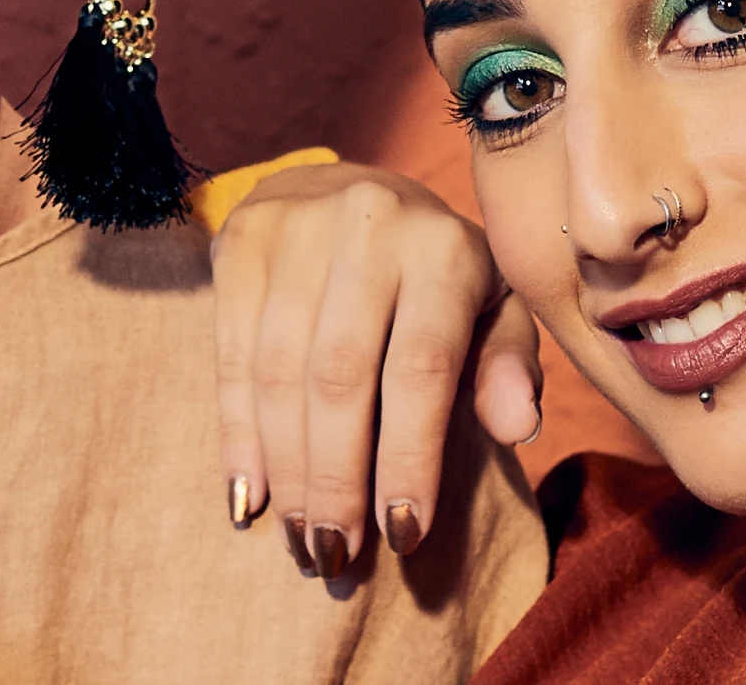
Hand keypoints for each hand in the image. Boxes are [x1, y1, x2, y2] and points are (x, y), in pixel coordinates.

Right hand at [212, 163, 540, 578]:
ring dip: (284, 468)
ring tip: (299, 540)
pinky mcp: (239, 242)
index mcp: (443, 248)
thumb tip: (515, 427)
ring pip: (278, 370)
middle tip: (334, 556)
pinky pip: (230, 353)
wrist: (349, 190)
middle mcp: (367, 225)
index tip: (402, 536)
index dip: (408, 457)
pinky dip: (236, 434)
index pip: (421, 366)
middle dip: (335, 478)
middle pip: (341, 376)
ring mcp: (294, 228)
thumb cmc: (437, 274)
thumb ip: (508, 364)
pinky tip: (248, 496)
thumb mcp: (494, 306)